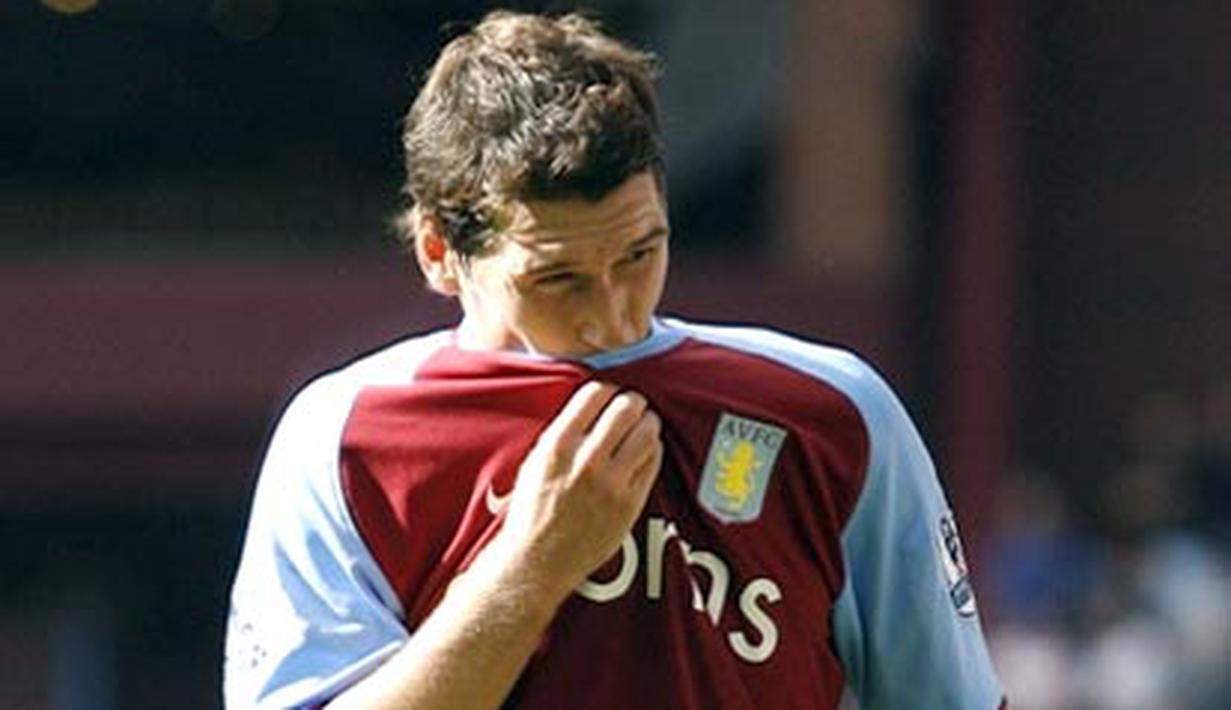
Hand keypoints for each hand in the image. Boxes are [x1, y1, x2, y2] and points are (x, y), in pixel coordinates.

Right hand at [490, 381, 662, 600]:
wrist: (537, 562)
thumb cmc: (533, 512)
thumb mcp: (536, 463)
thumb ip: (563, 434)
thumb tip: (591, 406)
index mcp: (557, 446)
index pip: (594, 394)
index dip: (607, 390)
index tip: (610, 394)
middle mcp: (586, 461)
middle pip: (626, 408)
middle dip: (632, 402)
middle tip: (633, 405)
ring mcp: (611, 483)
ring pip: (646, 433)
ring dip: (647, 422)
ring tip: (644, 423)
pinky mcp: (630, 503)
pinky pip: (653, 462)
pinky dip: (653, 449)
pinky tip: (646, 449)